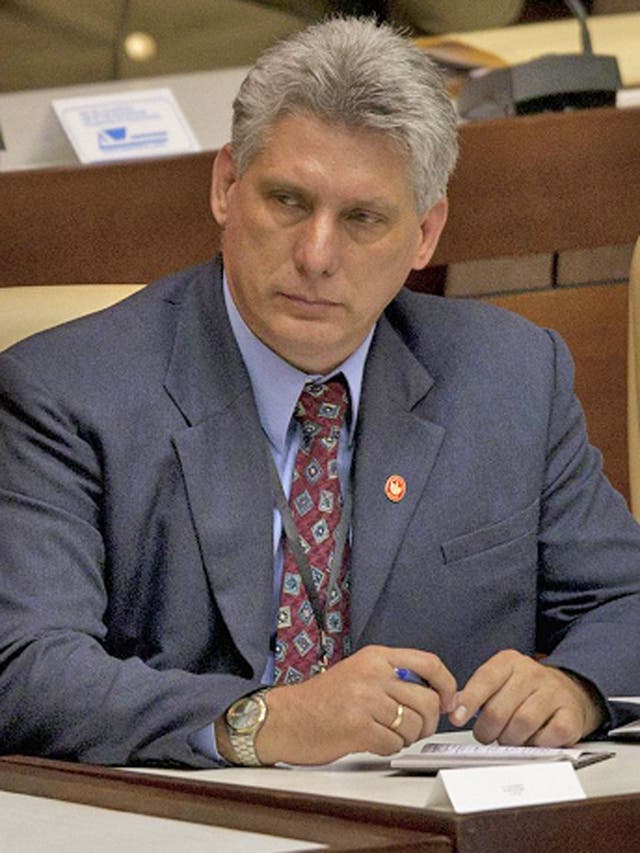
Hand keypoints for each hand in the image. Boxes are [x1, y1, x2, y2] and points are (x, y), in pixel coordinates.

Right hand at [217, 645, 456, 765]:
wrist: (285, 717)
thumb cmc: (321, 700)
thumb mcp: (358, 672)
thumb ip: (392, 677)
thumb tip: (433, 694)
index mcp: (376, 656)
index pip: (429, 663)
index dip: (447, 685)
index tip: (448, 702)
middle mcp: (373, 673)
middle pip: (427, 700)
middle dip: (427, 723)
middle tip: (414, 730)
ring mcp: (366, 699)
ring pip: (413, 725)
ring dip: (406, 738)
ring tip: (387, 735)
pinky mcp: (358, 727)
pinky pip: (393, 743)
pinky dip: (388, 748)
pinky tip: (371, 742)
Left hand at [449, 649, 605, 746]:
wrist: (570, 691)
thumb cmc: (527, 690)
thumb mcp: (500, 680)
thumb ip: (477, 692)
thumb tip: (453, 709)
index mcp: (510, 662)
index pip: (485, 679)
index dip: (469, 701)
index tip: (456, 718)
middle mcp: (533, 674)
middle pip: (499, 709)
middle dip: (487, 730)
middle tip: (486, 735)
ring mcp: (554, 694)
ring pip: (522, 724)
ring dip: (510, 739)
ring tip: (508, 738)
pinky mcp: (571, 716)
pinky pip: (548, 737)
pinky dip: (535, 745)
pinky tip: (532, 740)